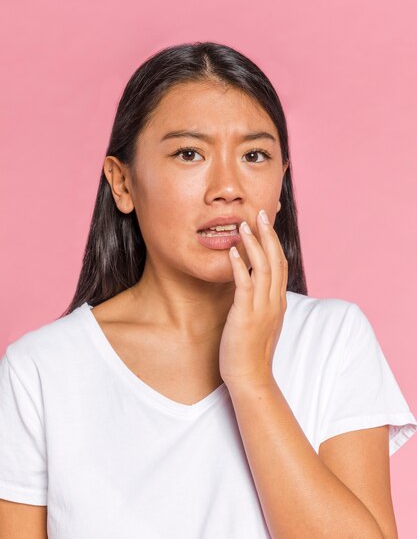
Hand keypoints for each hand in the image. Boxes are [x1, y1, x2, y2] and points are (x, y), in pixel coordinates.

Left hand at [219, 208, 287, 387]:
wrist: (251, 377)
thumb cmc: (251, 350)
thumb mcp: (262, 321)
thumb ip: (262, 301)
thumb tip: (254, 285)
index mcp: (279, 301)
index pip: (281, 264)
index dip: (275, 241)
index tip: (268, 223)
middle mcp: (274, 301)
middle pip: (276, 259)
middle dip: (269, 234)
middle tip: (262, 213)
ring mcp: (262, 308)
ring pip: (263, 268)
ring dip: (254, 243)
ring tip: (244, 224)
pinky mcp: (246, 316)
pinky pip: (245, 285)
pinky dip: (240, 265)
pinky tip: (233, 251)